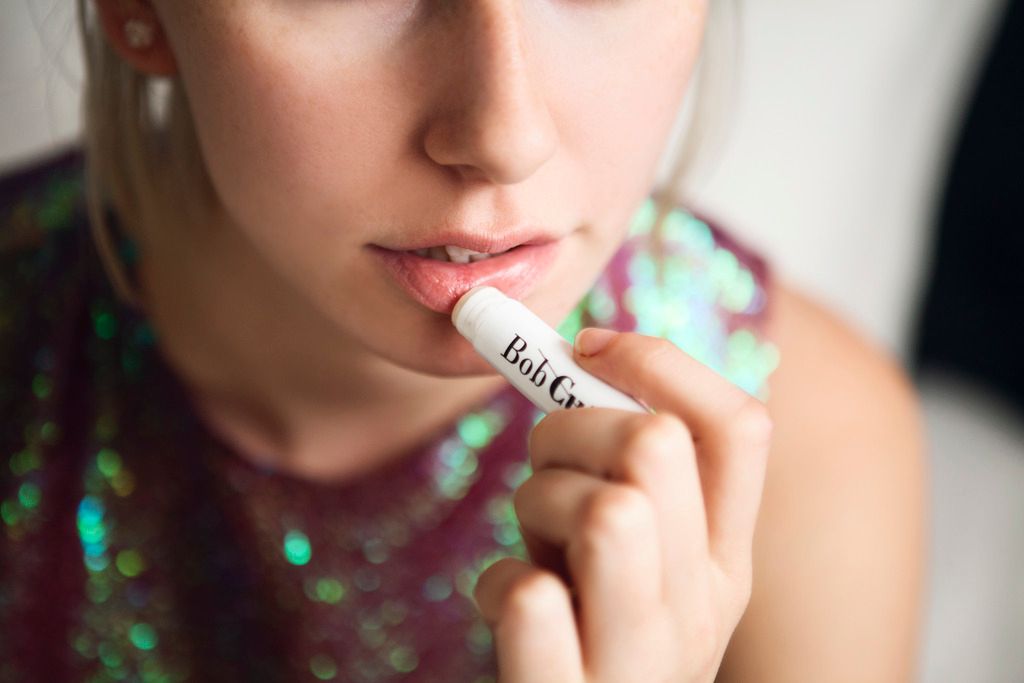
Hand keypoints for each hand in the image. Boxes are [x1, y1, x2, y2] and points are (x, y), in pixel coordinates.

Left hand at [473, 328, 773, 682]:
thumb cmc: (583, 636)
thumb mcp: (625, 558)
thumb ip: (627, 478)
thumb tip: (583, 356)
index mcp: (725, 561)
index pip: (740, 426)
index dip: (662, 360)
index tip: (589, 343)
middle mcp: (702, 610)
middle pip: (658, 448)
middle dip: (571, 428)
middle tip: (542, 468)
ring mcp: (644, 663)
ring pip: (612, 512)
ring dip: (539, 504)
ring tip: (533, 543)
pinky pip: (531, 598)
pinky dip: (501, 582)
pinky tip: (509, 605)